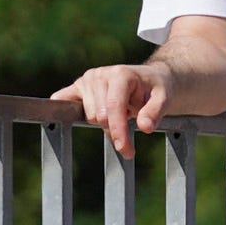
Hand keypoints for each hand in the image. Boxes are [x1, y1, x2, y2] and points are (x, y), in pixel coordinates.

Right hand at [50, 61, 174, 157]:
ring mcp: (86, 80)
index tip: (126, 150)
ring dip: (104, 122)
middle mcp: (99, 75)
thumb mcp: (165, 99)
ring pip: (88, 115)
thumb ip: (155, 112)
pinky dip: (65, 111)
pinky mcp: (77, 86)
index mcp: (120, 75)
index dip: (118, 130)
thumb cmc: (156, 89)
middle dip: (115, 128)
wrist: (150, 78)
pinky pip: (60, 99)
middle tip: (129, 127)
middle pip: (100, 115)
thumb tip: (145, 127)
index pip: (113, 108)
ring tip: (120, 113)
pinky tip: (71, 118)